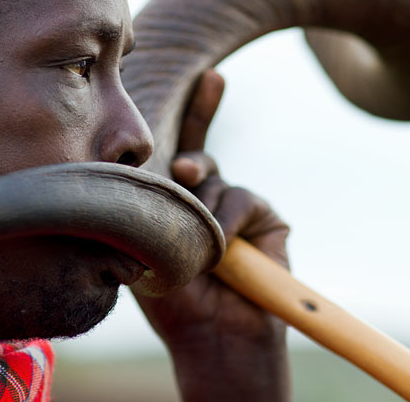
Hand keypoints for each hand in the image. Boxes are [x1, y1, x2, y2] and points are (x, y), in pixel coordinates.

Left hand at [135, 69, 290, 401]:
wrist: (210, 335)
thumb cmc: (168, 294)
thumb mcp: (142, 240)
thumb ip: (150, 199)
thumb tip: (165, 164)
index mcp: (173, 201)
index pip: (178, 147)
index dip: (194, 110)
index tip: (208, 74)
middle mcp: (206, 197)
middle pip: (200, 146)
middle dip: (196, 131)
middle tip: (182, 169)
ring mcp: (238, 206)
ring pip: (214, 178)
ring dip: (199, 210)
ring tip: (194, 245)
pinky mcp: (267, 218)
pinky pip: (242, 199)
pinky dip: (227, 222)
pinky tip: (221, 247)